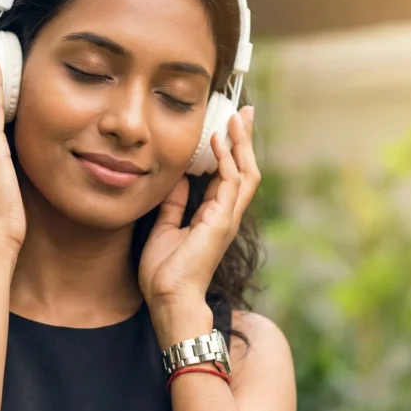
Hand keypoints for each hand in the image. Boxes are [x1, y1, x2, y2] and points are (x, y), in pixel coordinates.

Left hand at [139, 107, 258, 316]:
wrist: (169, 298)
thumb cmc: (165, 272)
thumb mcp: (165, 228)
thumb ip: (174, 204)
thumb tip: (175, 180)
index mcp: (214, 216)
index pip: (228, 175)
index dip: (230, 150)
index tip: (227, 125)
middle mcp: (225, 215)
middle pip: (245, 169)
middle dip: (245, 139)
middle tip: (244, 112)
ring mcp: (227, 218)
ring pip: (245, 172)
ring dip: (240, 143)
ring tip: (236, 117)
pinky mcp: (221, 221)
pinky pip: (230, 183)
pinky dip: (227, 160)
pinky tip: (218, 141)